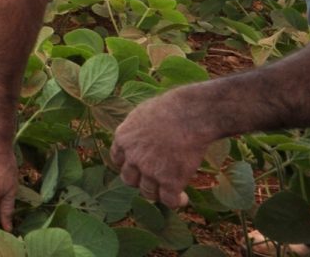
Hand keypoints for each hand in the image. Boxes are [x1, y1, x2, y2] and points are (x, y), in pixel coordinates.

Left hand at [110, 87, 213, 207]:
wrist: (191, 114)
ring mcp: (149, 171)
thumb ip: (137, 128)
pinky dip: (175, 202)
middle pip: (129, 180)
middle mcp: (132, 157)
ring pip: (148, 193)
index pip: (118, 160)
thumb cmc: (171, 107)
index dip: (129, 165)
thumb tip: (141, 132)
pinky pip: (168, 200)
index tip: (138, 167)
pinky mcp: (169, 181)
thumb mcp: (142, 113)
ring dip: (158, 193)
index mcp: (123, 138)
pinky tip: (183, 199)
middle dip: (140, 181)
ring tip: (170, 192)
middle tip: (154, 179)